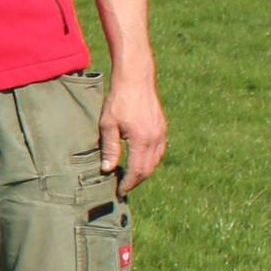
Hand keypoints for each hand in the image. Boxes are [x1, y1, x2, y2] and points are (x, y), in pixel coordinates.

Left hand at [99, 76, 166, 192]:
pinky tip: (140, 161)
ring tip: (131, 177)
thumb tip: (108, 169)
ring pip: (156, 161)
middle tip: (124, 186)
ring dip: (145, 172)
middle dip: (137, 180)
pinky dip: (151, 160)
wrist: (136, 79)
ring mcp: (161, 133)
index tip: (120, 191)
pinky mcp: (162, 128)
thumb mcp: (108, 124)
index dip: (129, 183)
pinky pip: (159, 151)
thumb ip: (109, 148)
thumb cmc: (118, 100)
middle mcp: (155, 139)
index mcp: (141, 140)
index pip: (137, 170)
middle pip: (149, 169)